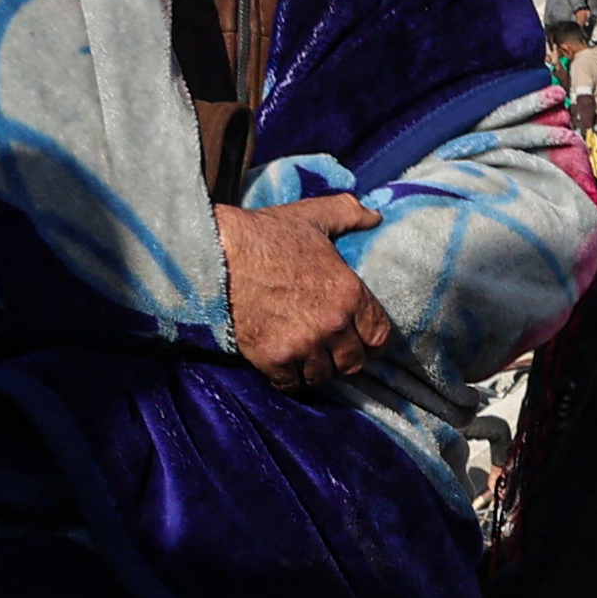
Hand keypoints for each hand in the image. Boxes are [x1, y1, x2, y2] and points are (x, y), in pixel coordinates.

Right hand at [218, 195, 396, 389]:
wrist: (217, 253)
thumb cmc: (266, 234)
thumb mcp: (313, 216)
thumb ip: (349, 214)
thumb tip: (376, 216)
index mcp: (349, 292)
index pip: (379, 336)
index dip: (370, 339)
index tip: (359, 338)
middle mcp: (332, 323)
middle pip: (353, 362)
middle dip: (344, 357)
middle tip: (330, 349)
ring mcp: (302, 343)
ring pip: (322, 376)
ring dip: (315, 368)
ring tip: (306, 356)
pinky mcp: (273, 357)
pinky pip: (291, 383)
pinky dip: (288, 377)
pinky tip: (283, 363)